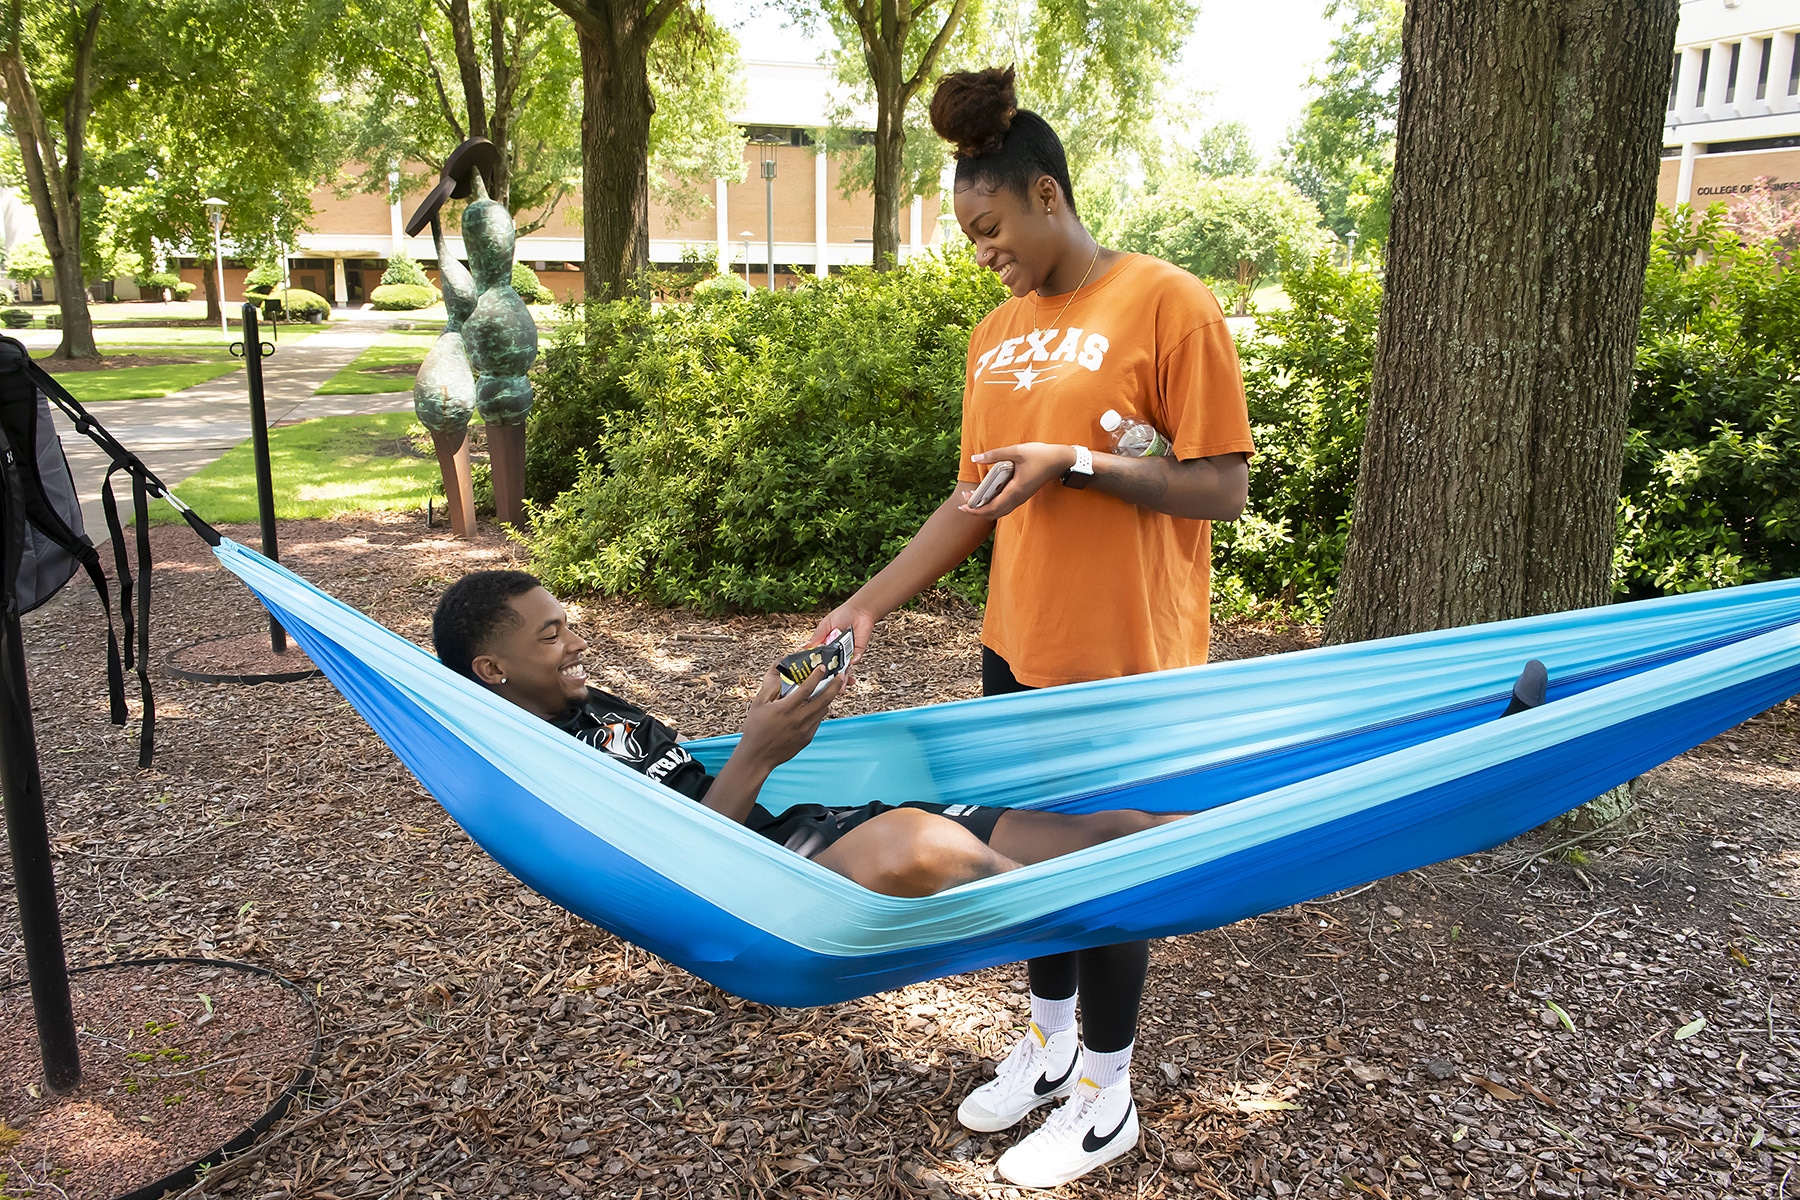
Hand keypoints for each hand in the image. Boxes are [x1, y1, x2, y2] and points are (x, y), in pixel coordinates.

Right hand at [736, 662, 842, 771]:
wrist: (758, 756)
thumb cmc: (755, 728)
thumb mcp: (758, 703)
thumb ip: (771, 686)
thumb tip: (778, 671)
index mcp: (786, 708)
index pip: (807, 688)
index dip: (816, 676)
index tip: (822, 668)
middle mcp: (799, 719)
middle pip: (824, 699)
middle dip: (834, 686)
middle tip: (840, 676)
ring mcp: (805, 730)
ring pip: (823, 710)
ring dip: (828, 699)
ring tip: (829, 690)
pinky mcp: (807, 738)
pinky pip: (818, 721)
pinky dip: (819, 712)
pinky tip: (814, 707)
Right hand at [811, 601, 875, 668]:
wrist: (860, 609)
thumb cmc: (843, 614)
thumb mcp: (825, 624)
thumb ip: (816, 636)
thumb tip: (804, 647)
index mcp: (826, 643)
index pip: (820, 656)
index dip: (817, 661)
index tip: (814, 665)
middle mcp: (836, 649)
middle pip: (831, 663)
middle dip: (829, 667)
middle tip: (827, 669)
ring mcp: (847, 651)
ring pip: (842, 664)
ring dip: (840, 667)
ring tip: (838, 668)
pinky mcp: (858, 651)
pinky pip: (855, 660)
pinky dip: (853, 661)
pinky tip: (850, 659)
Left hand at [961, 443, 1077, 519]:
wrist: (1061, 460)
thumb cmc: (1041, 455)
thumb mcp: (1016, 451)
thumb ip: (995, 455)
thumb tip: (975, 458)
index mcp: (1016, 490)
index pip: (992, 507)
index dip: (976, 510)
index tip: (963, 506)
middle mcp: (1018, 498)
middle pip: (994, 513)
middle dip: (977, 510)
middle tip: (963, 501)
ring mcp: (1021, 498)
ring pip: (1000, 511)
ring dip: (985, 508)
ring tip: (972, 499)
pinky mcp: (1022, 494)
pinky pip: (1005, 505)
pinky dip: (993, 504)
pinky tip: (987, 494)